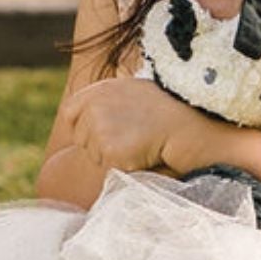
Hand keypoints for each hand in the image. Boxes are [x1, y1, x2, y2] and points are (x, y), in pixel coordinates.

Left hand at [66, 74, 199, 175]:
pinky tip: (146, 153)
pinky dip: (128, 167)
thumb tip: (92, 121)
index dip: (85, 128)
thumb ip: (109, 103)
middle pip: (82, 140)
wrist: (190, 125)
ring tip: (143, 144)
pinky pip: (111, 168)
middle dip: (102, 146)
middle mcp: (93, 107)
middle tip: (135, 138)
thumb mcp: (134, 94)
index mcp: (99, 90)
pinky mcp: (110, 151)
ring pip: (96, 157)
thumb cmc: (170, 112)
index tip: (107, 133)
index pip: (71, 114)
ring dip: (116, 158)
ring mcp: (99, 129)